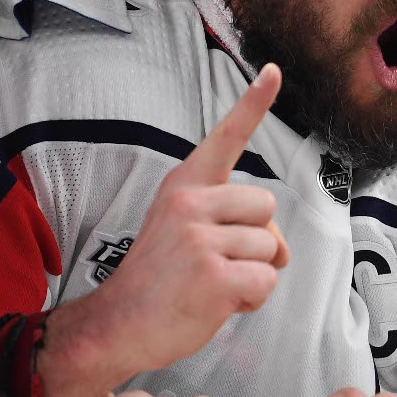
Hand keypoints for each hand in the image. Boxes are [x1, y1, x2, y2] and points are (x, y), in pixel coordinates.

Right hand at [41, 66, 288, 396]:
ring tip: (212, 285)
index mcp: (183, 186)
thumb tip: (278, 244)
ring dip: (254, 274)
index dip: (253, 104)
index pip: (225, 138)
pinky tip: (218, 303)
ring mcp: (201, 239)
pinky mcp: (214, 275)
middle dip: (257, 240)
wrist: (118, 324)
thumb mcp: (180, 229)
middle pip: (267, 208)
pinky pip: (266, 280)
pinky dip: (253, 299)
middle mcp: (191, 204)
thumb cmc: (159, 280)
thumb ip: (225, 219)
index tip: (276, 72)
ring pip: (270, 248)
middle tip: (219, 262)